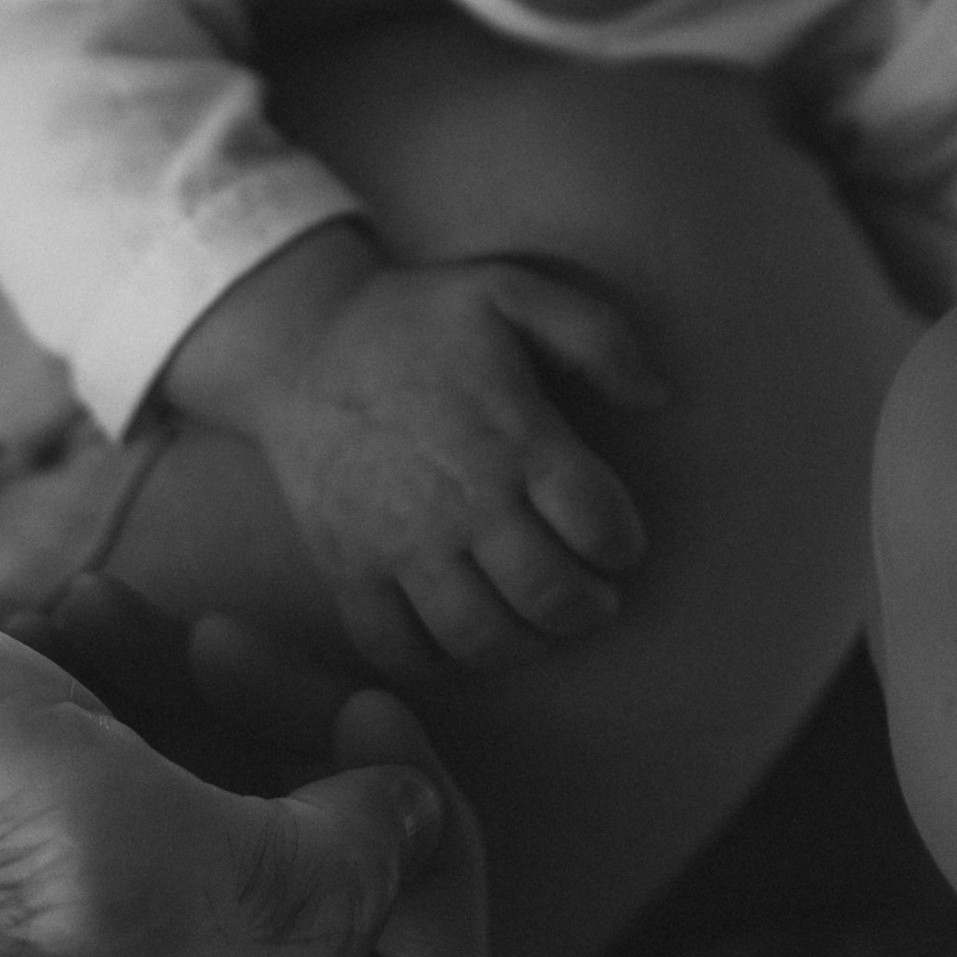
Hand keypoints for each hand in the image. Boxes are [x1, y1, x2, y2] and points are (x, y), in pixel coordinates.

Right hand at [0, 582, 485, 956]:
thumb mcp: (97, 833)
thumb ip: (289, 877)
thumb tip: (414, 842)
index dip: (426, 847)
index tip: (351, 725)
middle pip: (366, 909)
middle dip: (326, 754)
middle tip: (233, 649)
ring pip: (280, 827)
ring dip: (236, 701)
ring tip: (136, 627)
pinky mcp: (49, 875)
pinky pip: (182, 784)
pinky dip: (160, 688)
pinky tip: (86, 626)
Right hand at [170, 230, 665, 678]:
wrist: (299, 342)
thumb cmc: (417, 319)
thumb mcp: (512, 291)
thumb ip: (597, 335)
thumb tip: (657, 397)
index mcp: (511, 438)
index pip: (599, 524)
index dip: (625, 543)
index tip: (618, 540)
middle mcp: (460, 503)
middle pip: (550, 597)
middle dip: (590, 609)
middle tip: (595, 597)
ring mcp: (398, 545)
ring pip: (482, 639)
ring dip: (528, 646)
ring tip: (539, 624)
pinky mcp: (348, 569)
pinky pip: (399, 651)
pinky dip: (441, 664)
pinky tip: (464, 636)